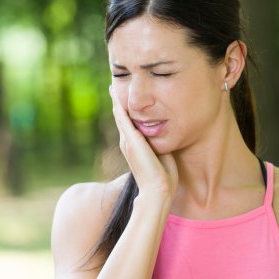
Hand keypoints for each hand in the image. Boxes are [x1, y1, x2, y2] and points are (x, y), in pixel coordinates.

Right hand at [109, 85, 177, 200]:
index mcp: (134, 148)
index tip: (125, 101)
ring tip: (112, 89)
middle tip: (113, 89)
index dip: (126, 113)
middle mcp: (127, 143)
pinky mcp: (131, 139)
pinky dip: (118, 105)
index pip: (128, 126)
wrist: (158, 190)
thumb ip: (159, 144)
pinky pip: (122, 117)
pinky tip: (115, 94)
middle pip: (121, 119)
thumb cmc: (163, 178)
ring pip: (120, 116)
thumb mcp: (161, 155)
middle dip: (118, 104)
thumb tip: (165, 133)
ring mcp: (127, 141)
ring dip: (116, 102)